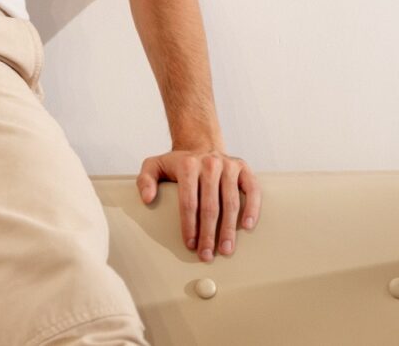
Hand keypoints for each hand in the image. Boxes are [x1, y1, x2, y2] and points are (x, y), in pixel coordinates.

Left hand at [137, 147, 259, 261]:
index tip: (190, 245)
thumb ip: (145, 180)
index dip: (189, 225)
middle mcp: (209, 163)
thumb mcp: (155, 165)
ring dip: (229, 228)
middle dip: (209, 234)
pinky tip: (248, 226)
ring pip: (231, 201)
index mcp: (187, 165)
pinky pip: (252, 190)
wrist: (200, 144)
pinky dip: (252, 208)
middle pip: (210, 205)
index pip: (188, 201)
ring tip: (226, 249)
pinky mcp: (244, 168)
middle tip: (207, 255)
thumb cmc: (178, 163)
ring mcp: (229, 165)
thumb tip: (147, 198)